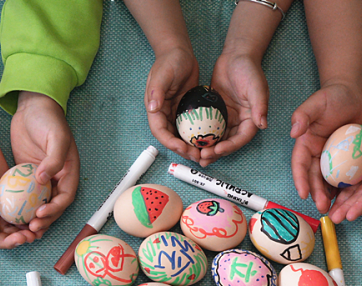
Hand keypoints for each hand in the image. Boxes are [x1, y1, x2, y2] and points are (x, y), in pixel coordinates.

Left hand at [10, 92, 80, 236]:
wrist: (32, 105)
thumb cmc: (48, 119)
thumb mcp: (56, 137)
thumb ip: (54, 159)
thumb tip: (45, 180)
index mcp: (68, 172)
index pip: (65, 197)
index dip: (55, 209)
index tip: (41, 213)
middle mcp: (56, 178)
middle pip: (53, 206)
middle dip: (44, 219)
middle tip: (30, 227)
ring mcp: (41, 178)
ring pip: (39, 204)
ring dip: (32, 217)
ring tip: (21, 228)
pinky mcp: (27, 176)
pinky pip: (25, 195)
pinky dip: (21, 206)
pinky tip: (10, 214)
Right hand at [144, 47, 200, 163]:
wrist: (180, 52)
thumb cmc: (170, 60)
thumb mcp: (163, 74)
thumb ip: (157, 91)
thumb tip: (152, 108)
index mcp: (154, 108)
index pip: (160, 131)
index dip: (170, 143)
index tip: (183, 148)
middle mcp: (163, 114)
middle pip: (171, 138)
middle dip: (182, 150)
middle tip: (197, 156)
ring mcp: (175, 114)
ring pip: (181, 136)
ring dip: (191, 146)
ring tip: (204, 153)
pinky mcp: (186, 111)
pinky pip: (191, 128)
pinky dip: (197, 136)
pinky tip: (209, 141)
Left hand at [201, 51, 267, 165]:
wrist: (236, 56)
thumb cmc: (249, 69)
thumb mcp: (256, 87)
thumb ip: (260, 106)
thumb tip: (262, 124)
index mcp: (252, 120)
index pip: (241, 138)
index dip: (230, 147)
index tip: (217, 150)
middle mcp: (240, 122)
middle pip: (228, 143)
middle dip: (216, 152)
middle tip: (203, 157)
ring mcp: (227, 119)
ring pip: (217, 139)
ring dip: (207, 148)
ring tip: (195, 155)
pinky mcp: (216, 114)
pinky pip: (208, 128)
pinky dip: (201, 135)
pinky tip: (190, 141)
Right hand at [290, 83, 361, 213]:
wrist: (353, 94)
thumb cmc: (334, 95)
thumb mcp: (317, 102)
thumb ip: (304, 115)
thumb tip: (294, 132)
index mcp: (305, 142)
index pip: (299, 164)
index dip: (300, 180)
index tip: (304, 194)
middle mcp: (315, 153)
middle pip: (313, 177)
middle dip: (316, 193)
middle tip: (322, 207)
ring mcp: (330, 157)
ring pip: (327, 180)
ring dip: (328, 195)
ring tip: (333, 209)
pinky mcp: (344, 159)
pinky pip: (343, 176)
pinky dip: (343, 188)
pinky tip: (348, 199)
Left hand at [327, 111, 361, 222]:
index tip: (350, 215)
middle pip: (360, 196)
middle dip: (346, 207)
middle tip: (333, 218)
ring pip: (351, 187)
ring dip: (339, 199)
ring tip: (325, 209)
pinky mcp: (360, 162)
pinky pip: (347, 171)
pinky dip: (336, 180)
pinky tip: (323, 187)